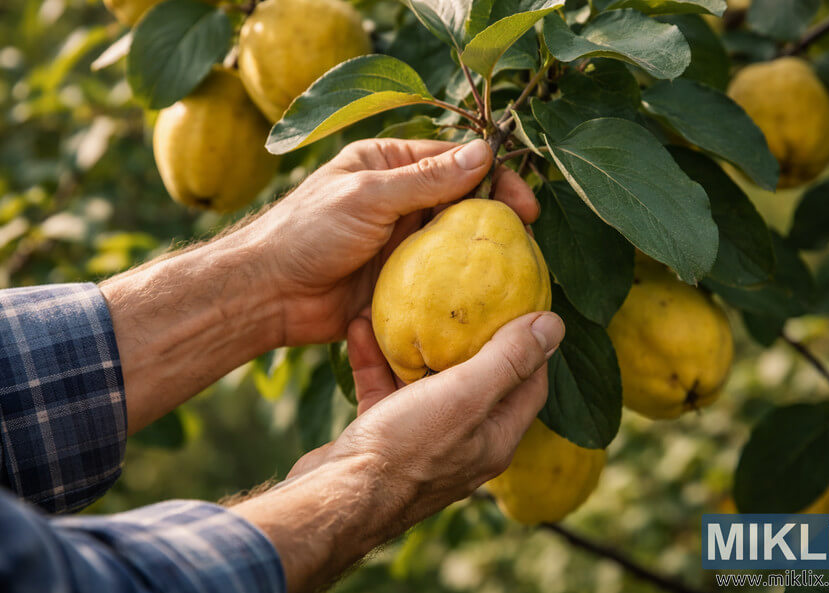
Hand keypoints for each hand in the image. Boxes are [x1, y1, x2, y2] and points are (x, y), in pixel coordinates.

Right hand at [233, 311, 564, 592]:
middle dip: (470, 338)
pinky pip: (385, 391)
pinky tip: (361, 328)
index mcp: (495, 438)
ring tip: (406, 305)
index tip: (521, 306)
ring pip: (426, 384)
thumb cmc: (405, 450)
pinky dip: (376, 361)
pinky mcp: (382, 438)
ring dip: (414, 346)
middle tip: (465, 299)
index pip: (529, 386)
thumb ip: (508, 360)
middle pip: (478, 381)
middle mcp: (464, 443)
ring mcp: (421, 443)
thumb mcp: (465, 395)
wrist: (332, 499)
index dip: (531, 345)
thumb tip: (554, 325)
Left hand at [241, 138, 539, 344]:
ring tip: (520, 268)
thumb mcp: (367, 197)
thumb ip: (425, 179)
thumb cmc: (308, 233)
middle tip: (529, 237)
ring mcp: (400, 241)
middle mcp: (398, 199)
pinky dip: (463, 283)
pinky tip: (489, 293)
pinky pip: (440, 278)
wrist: (269, 294)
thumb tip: (484, 154)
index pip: (453, 162)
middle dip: (496, 216)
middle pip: (461, 201)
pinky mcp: (399, 280)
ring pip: (454, 241)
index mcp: (388, 165)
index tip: (524, 204)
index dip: (493, 177)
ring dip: (483, 251)